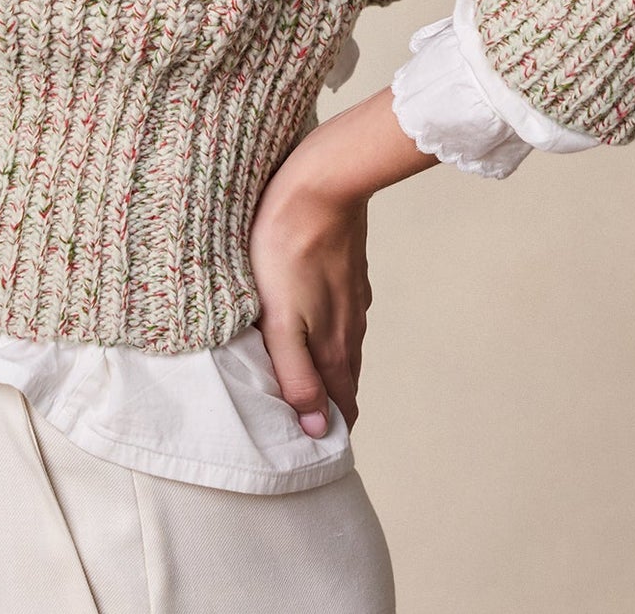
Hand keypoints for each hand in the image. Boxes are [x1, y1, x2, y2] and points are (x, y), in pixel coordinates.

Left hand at [248, 164, 370, 435]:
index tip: (313, 449)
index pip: (341, 406)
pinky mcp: (349, 270)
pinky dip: (331, 331)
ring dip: (330, 368)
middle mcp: (351, 327)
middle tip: (306, 422)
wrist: (322, 184)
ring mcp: (354, 297)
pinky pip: (343, 313)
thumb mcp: (281, 321)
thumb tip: (316, 429)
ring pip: (344, 346)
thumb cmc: (287, 249)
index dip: (329, 431)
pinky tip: (314, 321)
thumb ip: (297, 376)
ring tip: (308, 379)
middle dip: (330, 404)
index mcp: (334, 346)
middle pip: (344, 379)